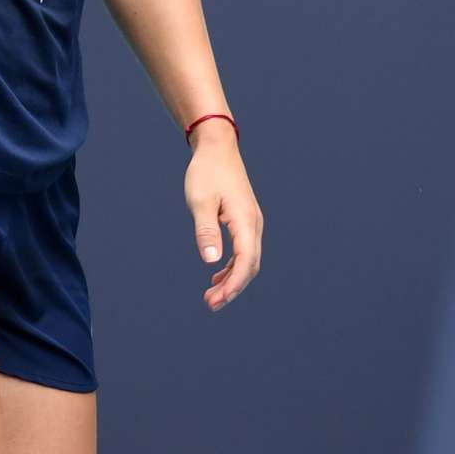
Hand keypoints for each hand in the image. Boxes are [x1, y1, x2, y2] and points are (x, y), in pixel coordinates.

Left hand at [185, 124, 261, 310]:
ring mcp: (251, 223)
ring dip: (232, 280)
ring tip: (211, 297)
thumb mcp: (200, 202)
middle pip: (250, 265)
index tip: (219, 299)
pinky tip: (216, 277)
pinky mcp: (244, 222)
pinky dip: (231, 267)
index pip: (245, 260)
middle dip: (232, 288)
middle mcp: (254, 224)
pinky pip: (243, 251)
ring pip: (248, 260)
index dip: (234, 284)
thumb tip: (210, 260)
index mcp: (245, 220)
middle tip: (210, 304)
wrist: (217, 149)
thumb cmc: (206, 173)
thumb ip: (206, 231)